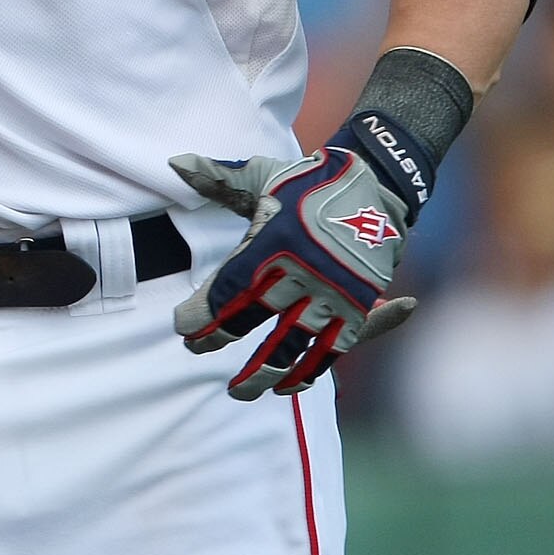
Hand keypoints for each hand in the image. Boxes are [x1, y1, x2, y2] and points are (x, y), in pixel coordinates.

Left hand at [171, 147, 416, 398]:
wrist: (378, 185)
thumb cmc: (309, 182)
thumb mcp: (262, 176)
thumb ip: (218, 179)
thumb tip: (175, 164)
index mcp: (273, 242)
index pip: (228, 288)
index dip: (203, 312)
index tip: (181, 326)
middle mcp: (302, 272)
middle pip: (253, 318)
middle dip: (219, 337)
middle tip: (194, 350)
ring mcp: (333, 293)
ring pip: (293, 344)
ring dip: (265, 371)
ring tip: (240, 391)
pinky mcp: (358, 306)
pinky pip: (333, 349)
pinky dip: (311, 371)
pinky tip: (287, 388)